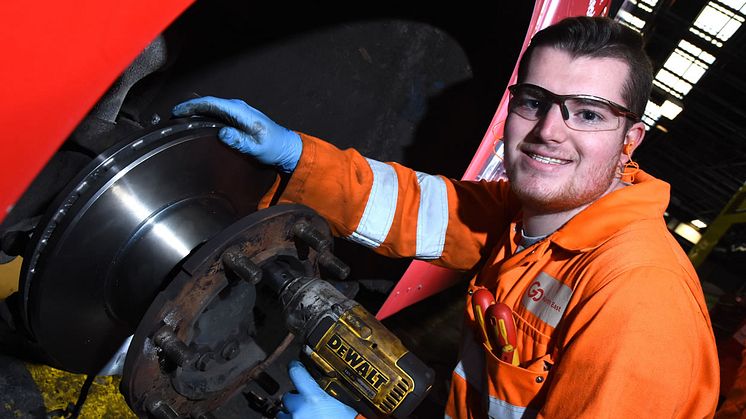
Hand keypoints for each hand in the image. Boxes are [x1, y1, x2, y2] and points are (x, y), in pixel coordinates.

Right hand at [172, 97, 301, 172]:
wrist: (285, 147)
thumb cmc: (273, 147)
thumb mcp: (256, 148)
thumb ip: (240, 141)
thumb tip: (223, 133)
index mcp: (241, 112)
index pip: (212, 103)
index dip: (192, 106)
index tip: (177, 111)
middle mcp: (238, 108)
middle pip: (208, 103)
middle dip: (189, 107)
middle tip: (173, 117)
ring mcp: (238, 112)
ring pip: (212, 107)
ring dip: (196, 111)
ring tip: (180, 119)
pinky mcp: (238, 117)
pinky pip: (217, 113)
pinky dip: (204, 115)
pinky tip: (197, 122)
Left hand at [277, 361, 357, 418]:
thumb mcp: (341, 408)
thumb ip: (328, 397)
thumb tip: (323, 391)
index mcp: (313, 398)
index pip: (296, 373)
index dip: (295, 367)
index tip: (294, 366)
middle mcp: (298, 410)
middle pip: (288, 397)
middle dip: (296, 401)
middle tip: (308, 406)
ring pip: (283, 414)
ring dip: (291, 415)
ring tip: (305, 418)